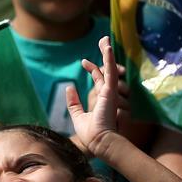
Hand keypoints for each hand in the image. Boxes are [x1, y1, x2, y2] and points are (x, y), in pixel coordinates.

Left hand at [67, 37, 119, 157]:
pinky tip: (108, 48)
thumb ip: (74, 102)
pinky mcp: (111, 92)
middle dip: (105, 54)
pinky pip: (111, 72)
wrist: (97, 143)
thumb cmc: (90, 134)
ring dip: (107, 52)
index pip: (99, 78)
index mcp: (103, 98)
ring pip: (110, 68)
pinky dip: (109, 60)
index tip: (83, 61)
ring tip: (105, 39)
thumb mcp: (78, 115)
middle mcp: (109, 93)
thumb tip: (69, 87)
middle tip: (104, 40)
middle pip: (107, 69)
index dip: (93, 68)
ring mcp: (111, 92)